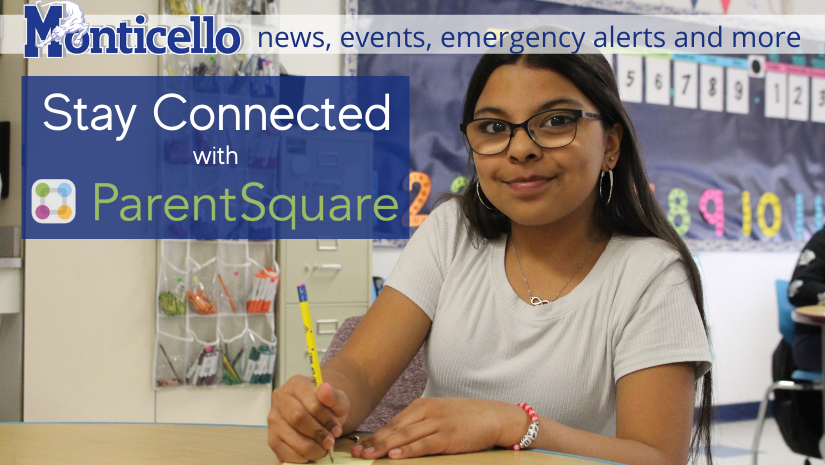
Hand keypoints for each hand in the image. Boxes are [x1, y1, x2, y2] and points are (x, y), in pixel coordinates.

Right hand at [267, 375, 350, 462]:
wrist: (320, 415)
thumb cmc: (328, 406)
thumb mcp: (338, 400)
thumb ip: (334, 397)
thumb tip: (325, 389)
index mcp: (297, 384)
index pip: (311, 402)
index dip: (326, 419)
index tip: (337, 429)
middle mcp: (280, 398)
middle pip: (298, 418)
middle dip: (318, 433)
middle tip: (330, 441)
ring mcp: (273, 418)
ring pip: (292, 437)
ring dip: (312, 448)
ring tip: (323, 448)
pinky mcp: (271, 438)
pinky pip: (285, 452)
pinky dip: (302, 457)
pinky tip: (311, 453)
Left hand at [350, 398, 527, 459]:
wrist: (494, 416)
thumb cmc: (467, 417)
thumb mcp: (440, 414)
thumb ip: (420, 423)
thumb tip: (399, 438)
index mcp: (422, 406)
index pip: (393, 423)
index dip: (375, 436)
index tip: (359, 446)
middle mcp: (427, 412)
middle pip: (395, 430)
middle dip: (374, 443)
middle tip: (356, 453)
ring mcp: (438, 423)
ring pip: (405, 437)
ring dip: (384, 448)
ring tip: (368, 456)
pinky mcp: (448, 436)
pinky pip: (424, 445)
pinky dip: (408, 451)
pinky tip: (395, 456)